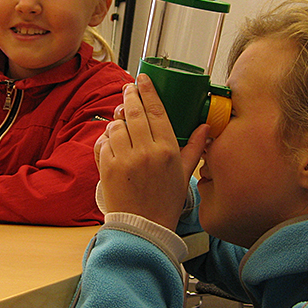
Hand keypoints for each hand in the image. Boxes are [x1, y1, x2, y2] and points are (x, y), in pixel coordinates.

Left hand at [94, 73, 207, 229]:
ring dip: (116, 121)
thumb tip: (205, 127)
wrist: (143, 228)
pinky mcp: (107, 167)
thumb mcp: (184, 174)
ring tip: (120, 122)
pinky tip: (111, 142)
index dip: (148, 91)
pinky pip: (103, 142)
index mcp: (167, 150)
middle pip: (133, 112)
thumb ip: (193, 148)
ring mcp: (125, 159)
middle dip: (129, 96)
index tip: (143, 79)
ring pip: (116, 126)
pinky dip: (105, 139)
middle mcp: (146, 151)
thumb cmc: (165, 201)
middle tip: (128, 89)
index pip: (157, 111)